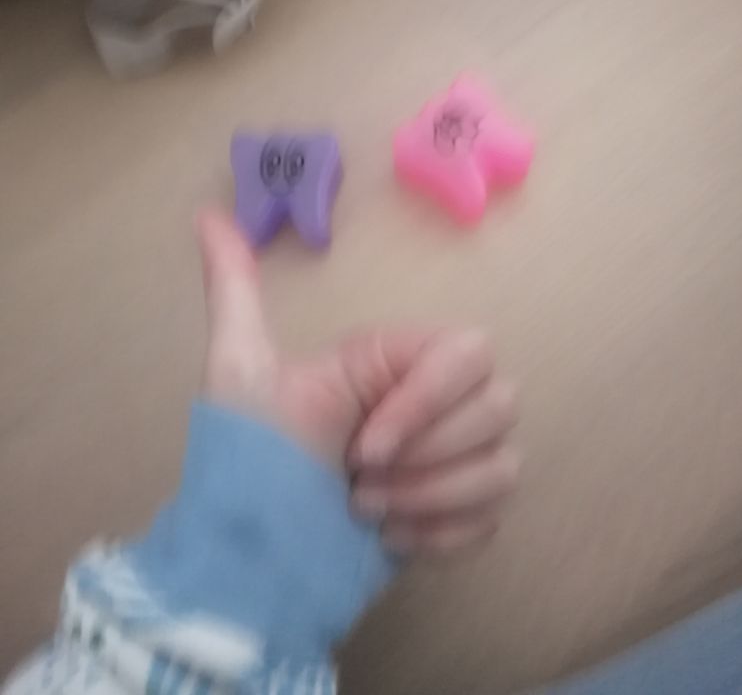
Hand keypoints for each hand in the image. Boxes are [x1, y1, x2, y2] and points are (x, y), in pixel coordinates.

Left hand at [197, 208, 519, 553]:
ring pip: (503, 465)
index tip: (364, 447)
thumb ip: (235, 289)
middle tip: (356, 480)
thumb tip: (206, 214)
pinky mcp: (462, 515)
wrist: (253, 560)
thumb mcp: (241, 368)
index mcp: (396, 361)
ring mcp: (455, 460)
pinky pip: (494, 515)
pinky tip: (387, 538)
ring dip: (430, 497)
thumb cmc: (250, 459)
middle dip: (426, 457)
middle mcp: (438, 402)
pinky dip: (442, 533)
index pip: (466, 352)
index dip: (426, 402)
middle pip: (499, 405)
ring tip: (364, 511)